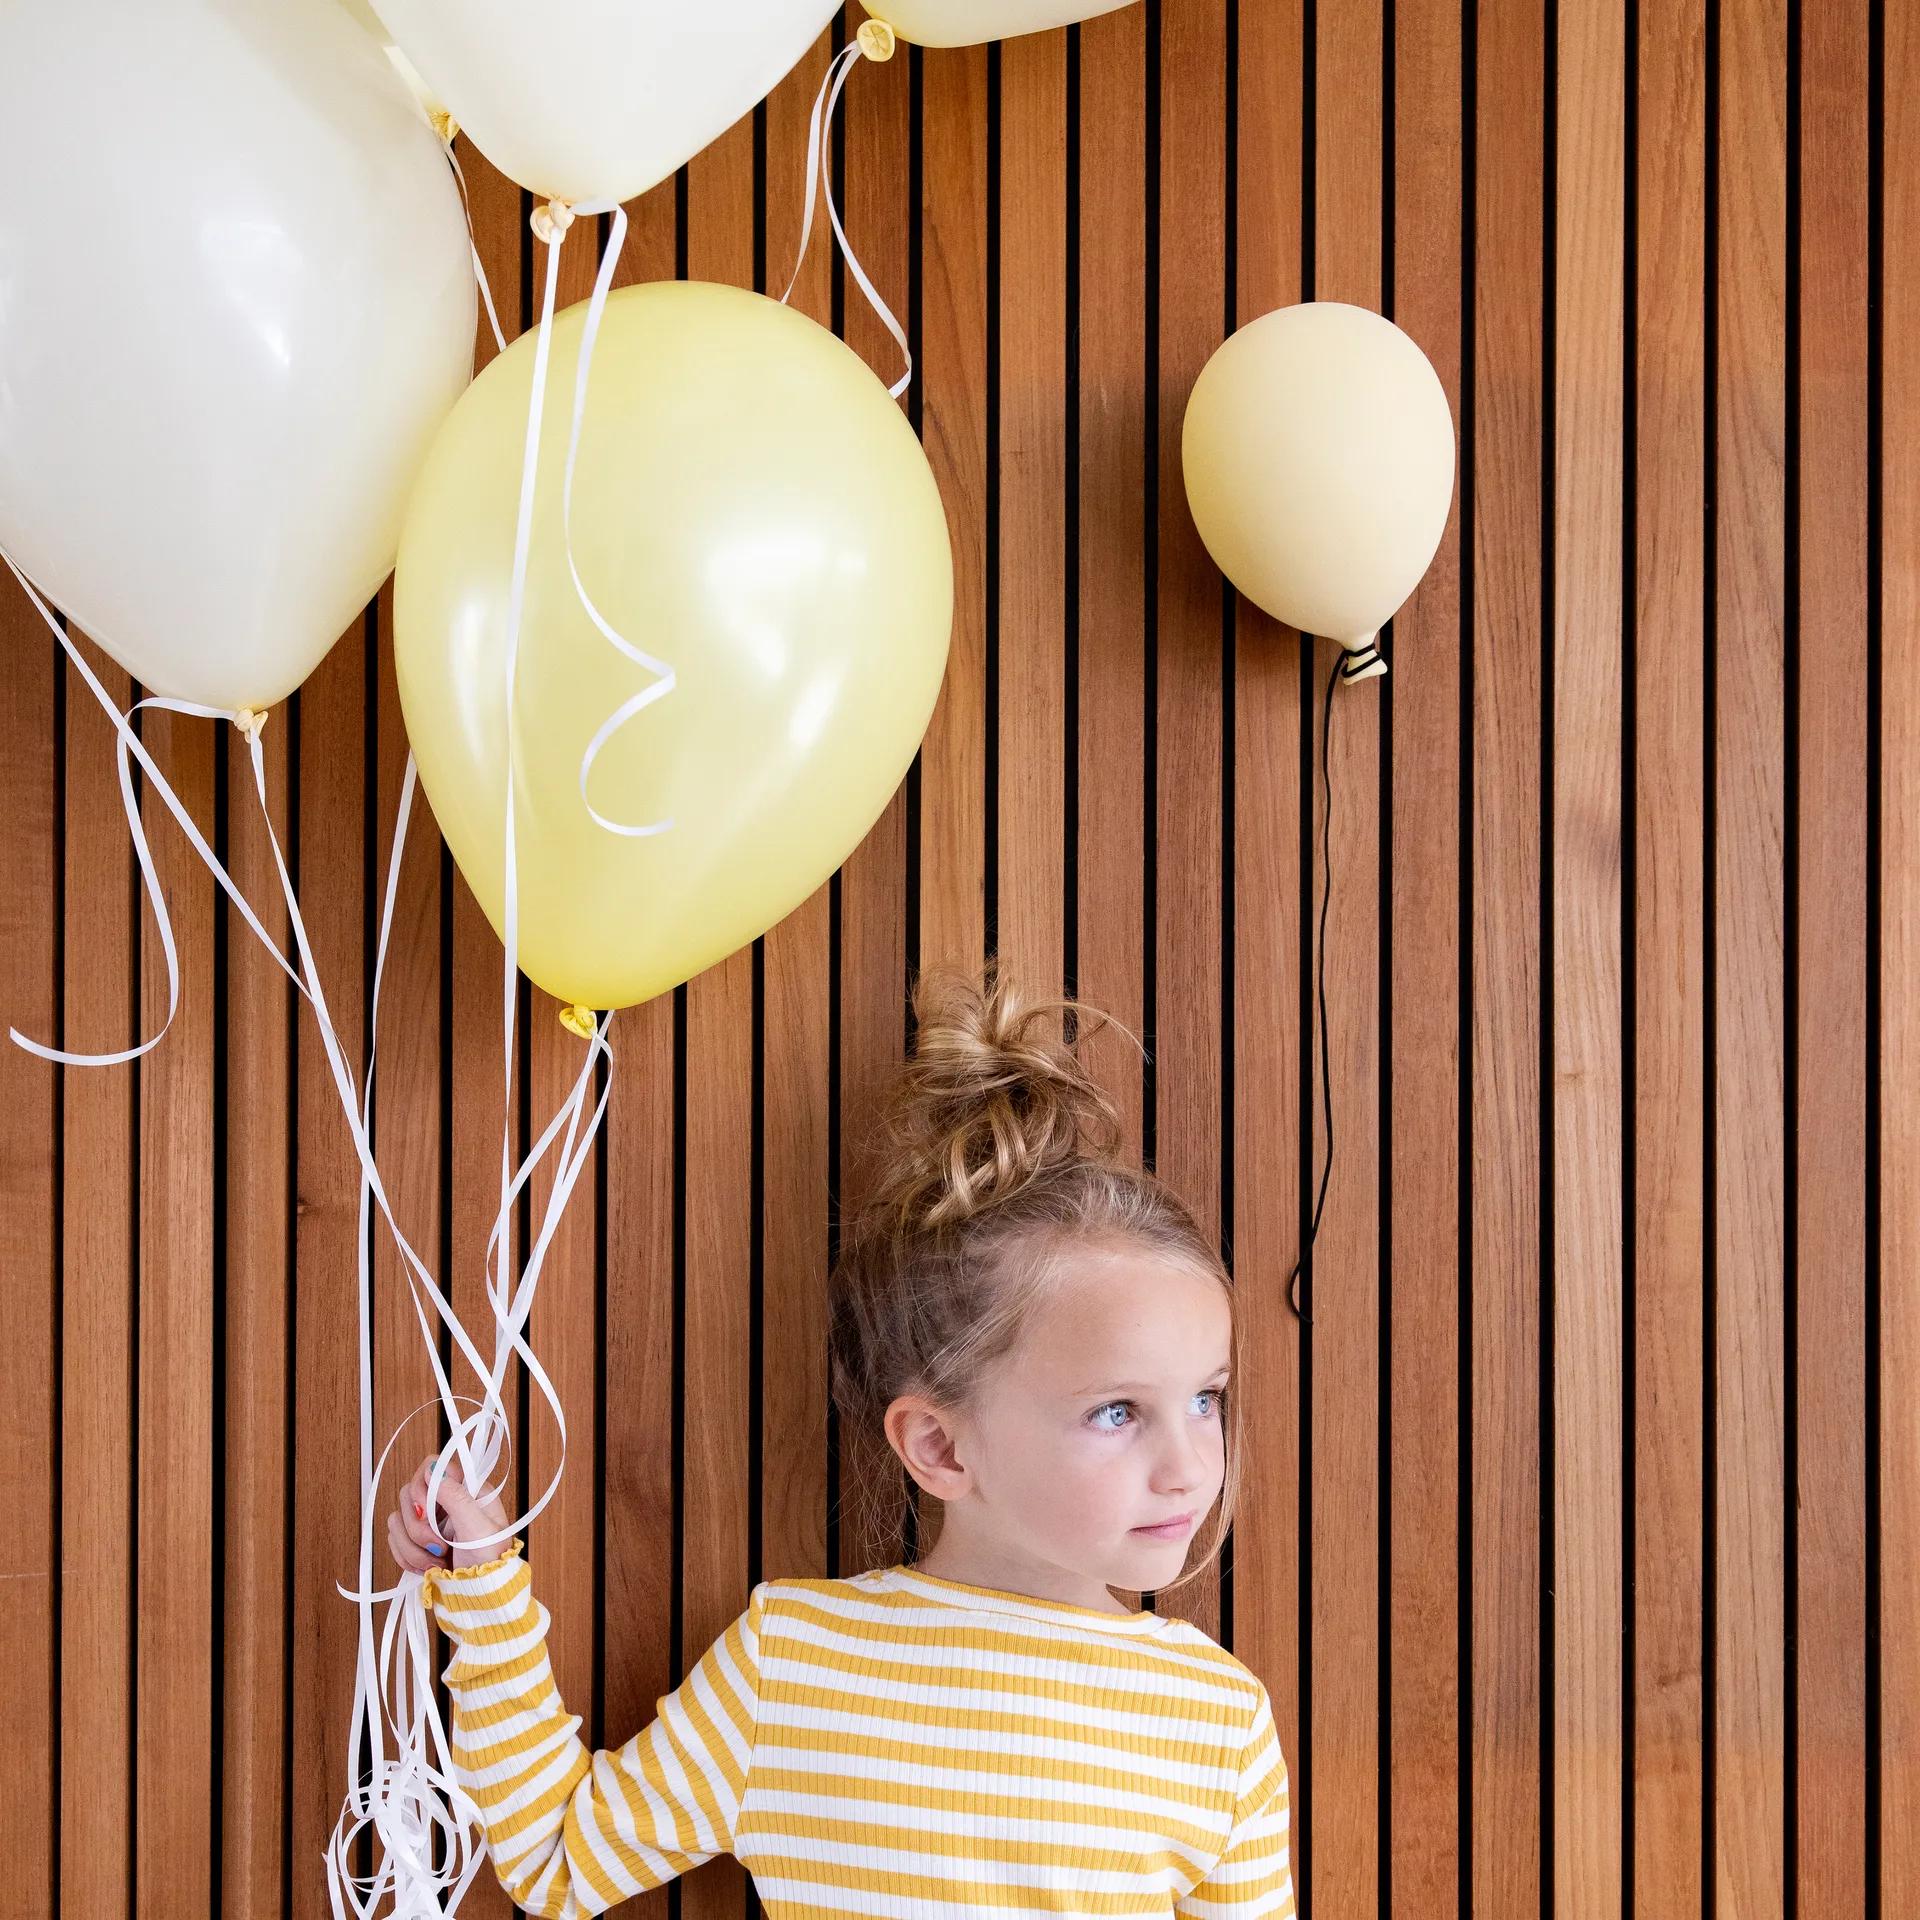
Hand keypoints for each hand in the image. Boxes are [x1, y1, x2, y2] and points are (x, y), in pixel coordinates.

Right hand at [388, 1453, 512, 1573]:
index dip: (421, 1487)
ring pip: (397, 1520)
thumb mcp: (478, 1529)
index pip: (431, 1466)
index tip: (426, 1512)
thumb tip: (433, 1470)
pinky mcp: (416, 1541)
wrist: (481, 1596)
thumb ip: (457, 1497)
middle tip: (439, 1546)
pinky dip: (407, 1557)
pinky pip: (394, 1540)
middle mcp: (445, 1502)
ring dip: (413, 1547)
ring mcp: (429, 1522)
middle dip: (418, 1528)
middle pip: (408, 1495)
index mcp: (466, 1490)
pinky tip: (427, 1567)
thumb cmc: (490, 1562)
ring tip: (437, 1561)